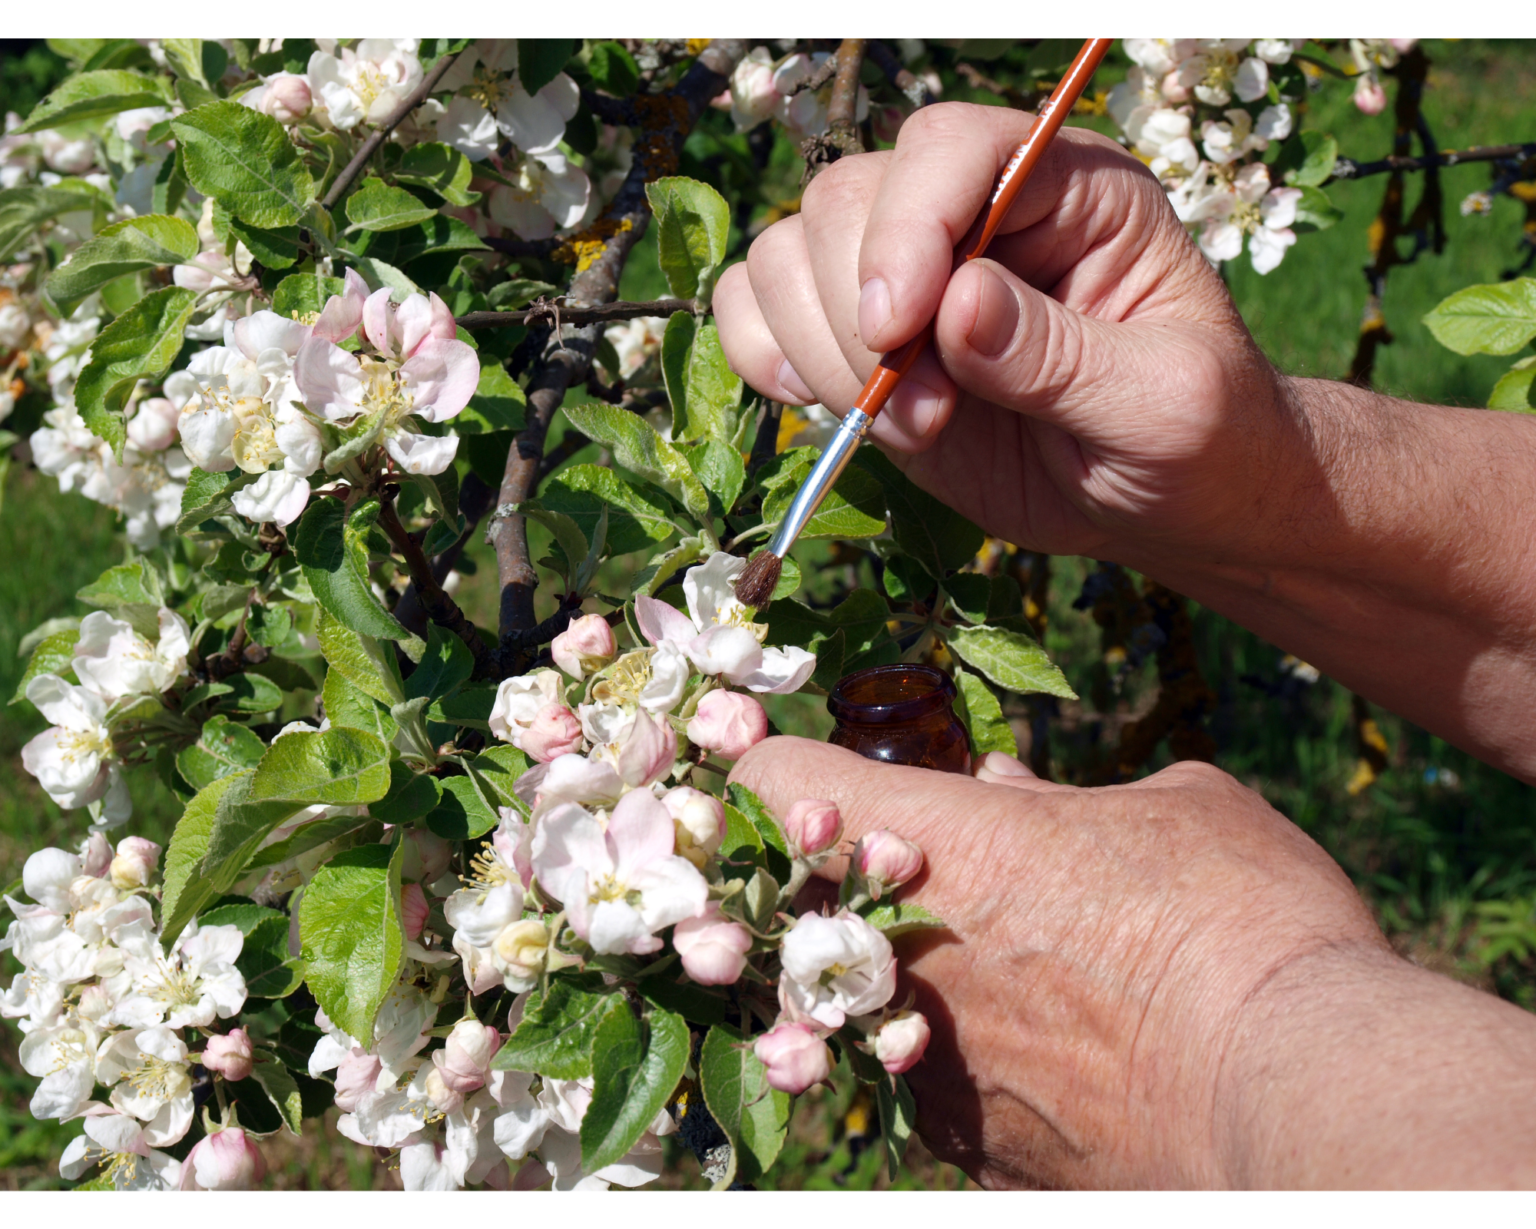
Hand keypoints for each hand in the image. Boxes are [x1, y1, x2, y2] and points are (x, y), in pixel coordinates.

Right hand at [714, 104, 1302, 566]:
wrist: (1166, 503)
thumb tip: (955, 309)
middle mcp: (976, 215)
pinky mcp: (862, 344)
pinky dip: (769, 358)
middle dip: (860, 319)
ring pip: (787, 255)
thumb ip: (1064, 356)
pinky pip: (760, 312)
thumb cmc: (1197, 440)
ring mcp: (908, 279)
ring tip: (911, 429)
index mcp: (1068, 189)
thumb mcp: (1166, 404)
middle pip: (846, 200)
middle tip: (927, 415)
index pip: (950, 148)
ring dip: (821, 352)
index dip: (906, 226)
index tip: (900, 329)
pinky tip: (830, 411)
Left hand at [730, 736, 1389, 1187]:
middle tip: (919, 870)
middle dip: (838, 878)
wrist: (1300, 1097)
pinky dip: (967, 1056)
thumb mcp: (1173, 808)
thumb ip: (1061, 796)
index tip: (804, 766)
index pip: (776, 778)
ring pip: (863, 998)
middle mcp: (900, 957)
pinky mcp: (965, 1148)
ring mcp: (925, 1065)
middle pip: (795, 900)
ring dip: (910, 973)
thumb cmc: (1244, 921)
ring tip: (1023, 972)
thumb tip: (1005, 785)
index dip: (777, 761)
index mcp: (940, 841)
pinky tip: (1054, 1049)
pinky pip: (932, 1081)